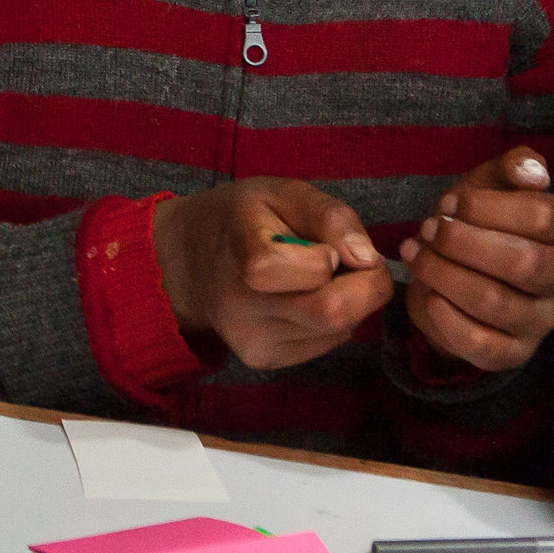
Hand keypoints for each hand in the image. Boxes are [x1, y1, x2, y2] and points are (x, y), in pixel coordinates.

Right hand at [153, 178, 394, 370]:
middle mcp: (241, 306)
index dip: (335, 258)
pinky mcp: (261, 358)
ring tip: (320, 279)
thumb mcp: (280, 193)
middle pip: (331, 312)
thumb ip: (330, 216)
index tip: (329, 246)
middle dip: (366, 287)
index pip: (308, 271)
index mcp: (243, 254)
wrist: (185, 260)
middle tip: (356, 265)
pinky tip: (306, 300)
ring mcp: (250, 338)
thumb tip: (368, 259)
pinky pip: (325, 344)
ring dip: (349, 303)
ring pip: (336, 330)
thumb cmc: (240, 218)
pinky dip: (332, 322)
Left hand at [400, 146, 553, 371]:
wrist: (454, 273)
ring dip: (443, 273)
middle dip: (461, 242)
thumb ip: (515, 166)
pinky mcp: (513, 352)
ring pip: (495, 302)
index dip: (486, 207)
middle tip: (428, 228)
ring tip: (414, 253)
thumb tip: (533, 172)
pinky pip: (483, 344)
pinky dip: (447, 319)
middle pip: (522, 262)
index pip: (542, 216)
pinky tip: (427, 295)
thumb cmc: (477, 222)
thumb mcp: (491, 184)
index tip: (449, 204)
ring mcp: (541, 320)